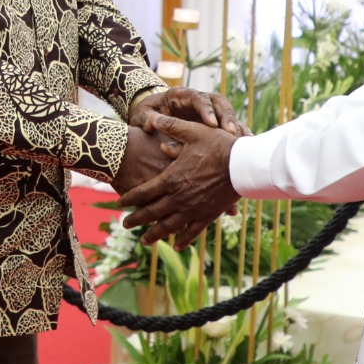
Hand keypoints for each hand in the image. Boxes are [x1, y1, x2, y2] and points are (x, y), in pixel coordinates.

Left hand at [118, 115, 240, 242]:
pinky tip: (177, 245)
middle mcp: (179, 198)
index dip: (129, 199)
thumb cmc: (219, 145)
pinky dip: (184, 239)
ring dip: (155, 234)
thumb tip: (152, 118)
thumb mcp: (192, 131)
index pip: (143, 193)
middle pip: (152, 213)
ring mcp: (193, 209)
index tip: (119, 203)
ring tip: (144, 240)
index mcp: (171, 179)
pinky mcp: (208, 215)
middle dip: (136, 219)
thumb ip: (171, 126)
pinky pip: (193, 231)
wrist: (244, 164)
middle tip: (124, 225)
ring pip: (169, 226)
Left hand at [130, 88, 250, 137]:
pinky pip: (231, 126)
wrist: (153, 116)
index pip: (197, 98)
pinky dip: (241, 133)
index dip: (205, 109)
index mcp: (182, 96)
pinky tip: (248, 143)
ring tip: (243, 141)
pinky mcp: (215, 123)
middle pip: (219, 103)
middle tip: (229, 132)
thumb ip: (144, 118)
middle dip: (226, 116)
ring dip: (236, 126)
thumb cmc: (147, 115)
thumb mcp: (142, 115)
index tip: (210, 123)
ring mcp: (210, 111)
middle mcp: (199, 101)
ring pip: (228, 114)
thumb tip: (150, 123)